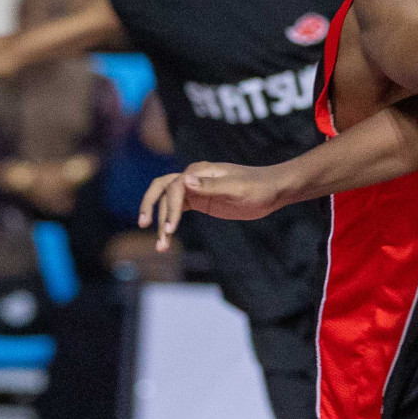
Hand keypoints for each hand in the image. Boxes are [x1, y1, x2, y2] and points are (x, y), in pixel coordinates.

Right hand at [138, 161, 289, 249]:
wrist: (273, 190)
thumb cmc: (258, 187)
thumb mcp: (237, 189)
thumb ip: (211, 186)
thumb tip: (184, 180)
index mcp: (200, 171)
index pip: (174, 187)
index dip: (169, 208)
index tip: (170, 229)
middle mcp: (194, 177)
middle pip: (161, 189)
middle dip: (151, 207)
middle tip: (144, 226)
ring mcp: (195, 189)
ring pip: (168, 203)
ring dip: (161, 221)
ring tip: (160, 247)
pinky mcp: (200, 201)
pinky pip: (178, 210)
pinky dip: (170, 223)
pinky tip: (166, 238)